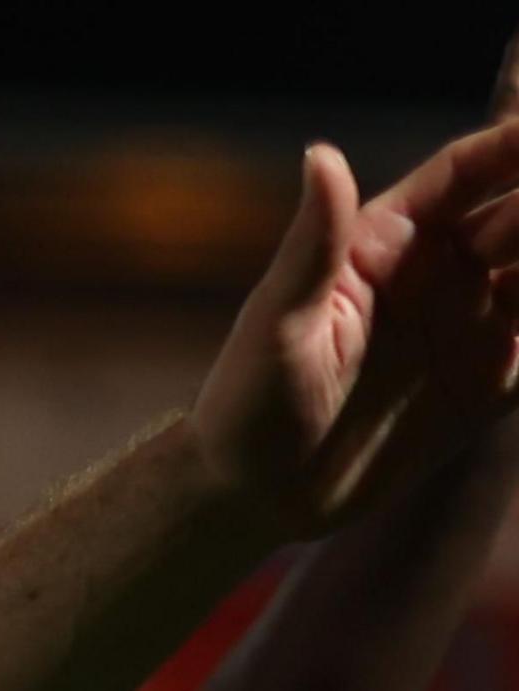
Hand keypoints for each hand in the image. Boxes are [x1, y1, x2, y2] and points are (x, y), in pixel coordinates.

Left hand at [191, 123, 518, 529]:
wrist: (259, 495)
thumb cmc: (249, 400)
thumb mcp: (279, 322)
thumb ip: (315, 243)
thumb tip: (320, 153)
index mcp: (389, 241)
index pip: (468, 172)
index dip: (516, 143)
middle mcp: (443, 271)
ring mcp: (473, 323)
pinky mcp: (493, 379)